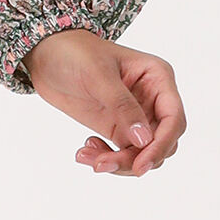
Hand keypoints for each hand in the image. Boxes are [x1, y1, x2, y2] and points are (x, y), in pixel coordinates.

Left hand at [20, 28, 186, 177]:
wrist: (46, 55)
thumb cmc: (74, 53)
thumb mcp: (98, 75)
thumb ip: (122, 106)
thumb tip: (143, 140)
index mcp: (158, 78)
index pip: (173, 119)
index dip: (161, 146)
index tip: (140, 166)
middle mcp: (152, 99)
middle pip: (161, 142)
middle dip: (135, 159)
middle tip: (102, 163)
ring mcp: (136, 115)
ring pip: (142, 153)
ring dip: (118, 163)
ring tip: (86, 155)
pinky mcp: (117, 127)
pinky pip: (123, 154)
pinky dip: (106, 159)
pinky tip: (85, 150)